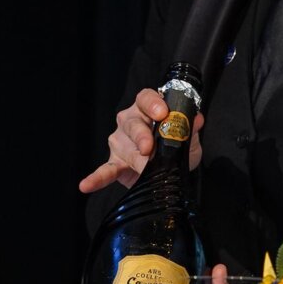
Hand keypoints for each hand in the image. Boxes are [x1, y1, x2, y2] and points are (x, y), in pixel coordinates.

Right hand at [78, 88, 203, 192]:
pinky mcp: (115, 162)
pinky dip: (96, 178)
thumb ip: (191, 129)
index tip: (162, 113)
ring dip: (134, 158)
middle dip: (141, 135)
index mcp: (148, 109)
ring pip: (123, 145)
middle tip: (149, 148)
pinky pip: (105, 170)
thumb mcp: (190, 138)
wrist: (171, 169)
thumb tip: (196, 119)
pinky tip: (86, 185)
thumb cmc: (177, 146)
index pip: (146, 98)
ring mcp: (120, 142)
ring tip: (143, 169)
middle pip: (132, 122)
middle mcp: (130, 121)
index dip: (153, 104)